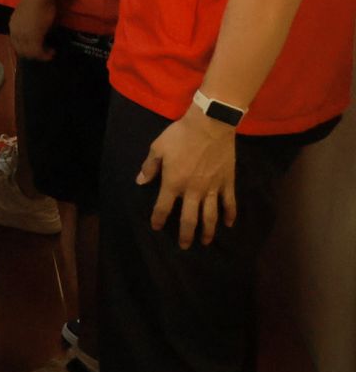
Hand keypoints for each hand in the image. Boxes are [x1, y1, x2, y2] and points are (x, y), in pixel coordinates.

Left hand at [8, 0, 55, 61]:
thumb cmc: (35, 2)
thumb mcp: (28, 17)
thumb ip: (29, 27)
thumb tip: (36, 34)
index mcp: (13, 27)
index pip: (16, 44)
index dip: (25, 49)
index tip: (36, 50)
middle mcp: (16, 33)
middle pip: (21, 51)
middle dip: (33, 55)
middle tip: (44, 54)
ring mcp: (24, 36)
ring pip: (30, 53)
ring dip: (40, 56)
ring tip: (50, 53)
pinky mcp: (34, 37)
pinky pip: (38, 52)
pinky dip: (45, 55)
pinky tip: (52, 52)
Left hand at [140, 110, 237, 247]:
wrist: (209, 125)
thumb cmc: (180, 135)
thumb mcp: (158, 148)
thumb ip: (150, 167)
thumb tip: (141, 182)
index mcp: (173, 183)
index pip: (163, 207)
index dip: (158, 218)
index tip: (156, 227)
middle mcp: (193, 191)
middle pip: (189, 219)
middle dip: (186, 235)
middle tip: (184, 246)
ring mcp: (213, 189)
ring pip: (210, 216)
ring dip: (208, 231)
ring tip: (205, 242)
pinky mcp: (227, 183)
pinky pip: (230, 203)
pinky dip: (230, 215)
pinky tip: (228, 224)